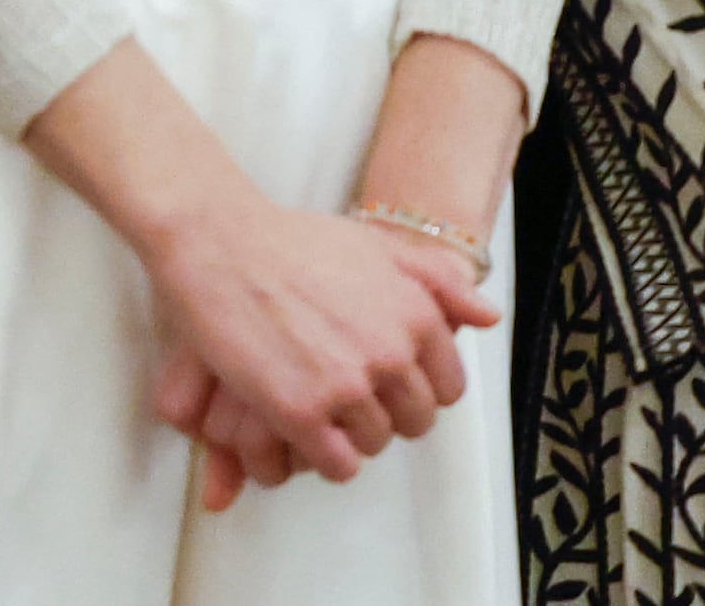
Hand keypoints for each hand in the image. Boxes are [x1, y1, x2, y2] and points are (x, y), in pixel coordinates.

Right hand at [135, 190, 495, 492]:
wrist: (217, 241)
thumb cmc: (290, 239)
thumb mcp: (375, 245)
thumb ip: (437, 281)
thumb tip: (487, 318)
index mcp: (416, 315)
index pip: (447, 387)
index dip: (416, 388)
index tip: (385, 382)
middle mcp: (391, 353)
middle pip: (415, 421)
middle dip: (387, 414)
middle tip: (348, 397)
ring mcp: (346, 384)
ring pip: (375, 443)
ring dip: (351, 435)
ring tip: (321, 410)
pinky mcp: (301, 411)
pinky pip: (338, 465)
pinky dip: (326, 458)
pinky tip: (305, 431)